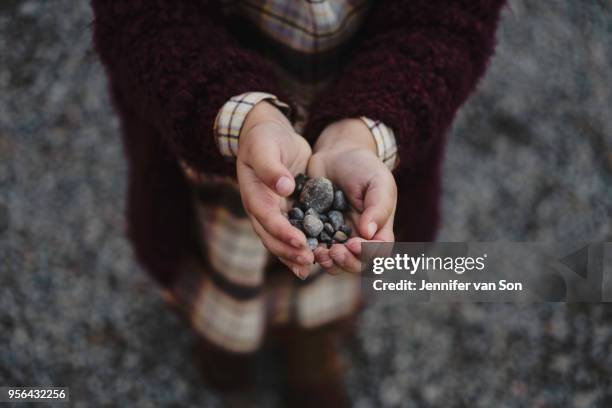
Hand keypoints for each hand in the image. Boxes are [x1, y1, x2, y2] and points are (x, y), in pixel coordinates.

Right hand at [236, 101, 313, 278]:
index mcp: (254, 194)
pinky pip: (294, 232)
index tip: (300, 243)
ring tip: (310, 268)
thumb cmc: (264, 138)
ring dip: (294, 255)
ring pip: (281, 240)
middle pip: (272, 236)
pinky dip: (303, 246)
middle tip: (308, 261)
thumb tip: (284, 188)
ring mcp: (274, 212)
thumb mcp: (265, 147)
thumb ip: (271, 168)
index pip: (267, 217)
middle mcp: (262, 209)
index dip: (282, 232)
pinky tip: (317, 259)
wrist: (269, 134)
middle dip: (289, 251)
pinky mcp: (288, 211)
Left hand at [308, 119, 396, 274]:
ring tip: (319, 253)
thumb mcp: (377, 181)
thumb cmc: (363, 166)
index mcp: (379, 229)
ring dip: (328, 263)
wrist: (335, 154)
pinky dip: (310, 252)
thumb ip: (378, 207)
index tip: (354, 243)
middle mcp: (359, 239)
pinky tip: (303, 245)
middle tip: (334, 251)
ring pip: (335, 263)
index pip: (380, 252)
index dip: (368, 253)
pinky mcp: (317, 233)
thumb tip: (369, 233)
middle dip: (346, 262)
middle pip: (357, 264)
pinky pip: (314, 249)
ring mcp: (337, 238)